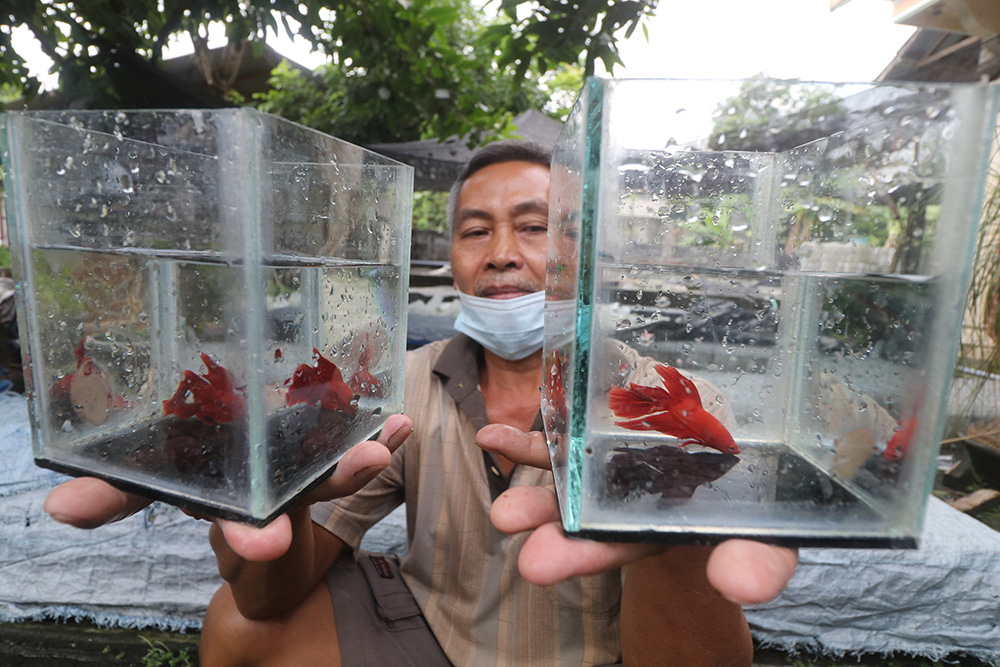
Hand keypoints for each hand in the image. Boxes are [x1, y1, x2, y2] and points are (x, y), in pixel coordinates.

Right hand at [44, 414, 412, 561]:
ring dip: (363, 449)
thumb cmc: (195, 471)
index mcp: (229, 504)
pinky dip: (374, 426)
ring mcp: (297, 465)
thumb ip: (115, 493)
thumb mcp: (150, 479)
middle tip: (367, 463)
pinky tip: (399, 420)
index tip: (268, 542)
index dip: (253, 534)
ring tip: (390, 439)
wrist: (236, 466)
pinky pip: (350, 432)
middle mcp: (270, 490)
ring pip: (333, 461)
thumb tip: (57, 505)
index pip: (241, 522)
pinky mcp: (315, 436)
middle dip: (333, 478)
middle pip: (305, 487)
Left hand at [476, 424, 797, 604]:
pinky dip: (530, 443)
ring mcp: (618, 468)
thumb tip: (742, 584)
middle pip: (590, 524)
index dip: (586, 553)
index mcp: (669, 529)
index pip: (625, 545)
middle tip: (519, 555)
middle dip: (555, 539)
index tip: (537, 564)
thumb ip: (759, 562)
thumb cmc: (760, 497)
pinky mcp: (607, 433)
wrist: (749, 450)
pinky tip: (492, 437)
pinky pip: (566, 439)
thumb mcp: (770, 535)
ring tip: (500, 514)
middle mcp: (635, 504)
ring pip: (571, 485)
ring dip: (535, 496)